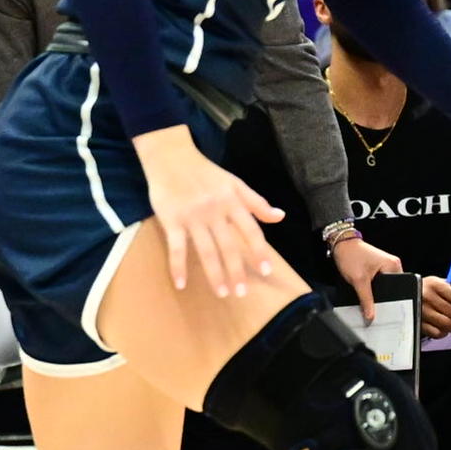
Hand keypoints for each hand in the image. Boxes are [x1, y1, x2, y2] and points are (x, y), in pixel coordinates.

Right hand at [133, 126, 282, 296]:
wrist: (170, 156)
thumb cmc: (204, 171)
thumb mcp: (234, 182)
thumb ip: (256, 202)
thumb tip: (280, 216)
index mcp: (232, 202)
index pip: (250, 231)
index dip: (259, 252)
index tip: (265, 271)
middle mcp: (215, 211)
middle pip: (229, 246)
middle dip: (236, 271)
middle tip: (241, 293)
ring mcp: (192, 217)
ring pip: (206, 251)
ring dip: (214, 274)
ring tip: (222, 293)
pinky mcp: (171, 220)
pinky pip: (176, 247)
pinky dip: (178, 266)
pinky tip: (180, 284)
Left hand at [331, 234, 402, 323]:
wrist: (340, 244)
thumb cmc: (350, 255)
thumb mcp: (358, 280)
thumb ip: (365, 299)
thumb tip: (370, 316)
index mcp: (393, 266)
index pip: (398, 289)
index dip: (391, 301)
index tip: (385, 312)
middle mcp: (393, 265)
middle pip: (392, 288)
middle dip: (384, 298)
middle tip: (376, 309)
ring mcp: (386, 265)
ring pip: (385, 286)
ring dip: (378, 293)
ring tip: (371, 301)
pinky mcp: (378, 267)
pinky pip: (380, 282)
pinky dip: (374, 288)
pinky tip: (368, 293)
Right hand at [419, 273, 450, 341]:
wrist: (401, 295)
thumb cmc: (425, 290)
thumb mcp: (439, 284)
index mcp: (435, 285)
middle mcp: (427, 297)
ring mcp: (421, 310)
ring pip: (447, 324)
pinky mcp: (416, 322)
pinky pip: (436, 332)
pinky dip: (444, 333)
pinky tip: (444, 329)